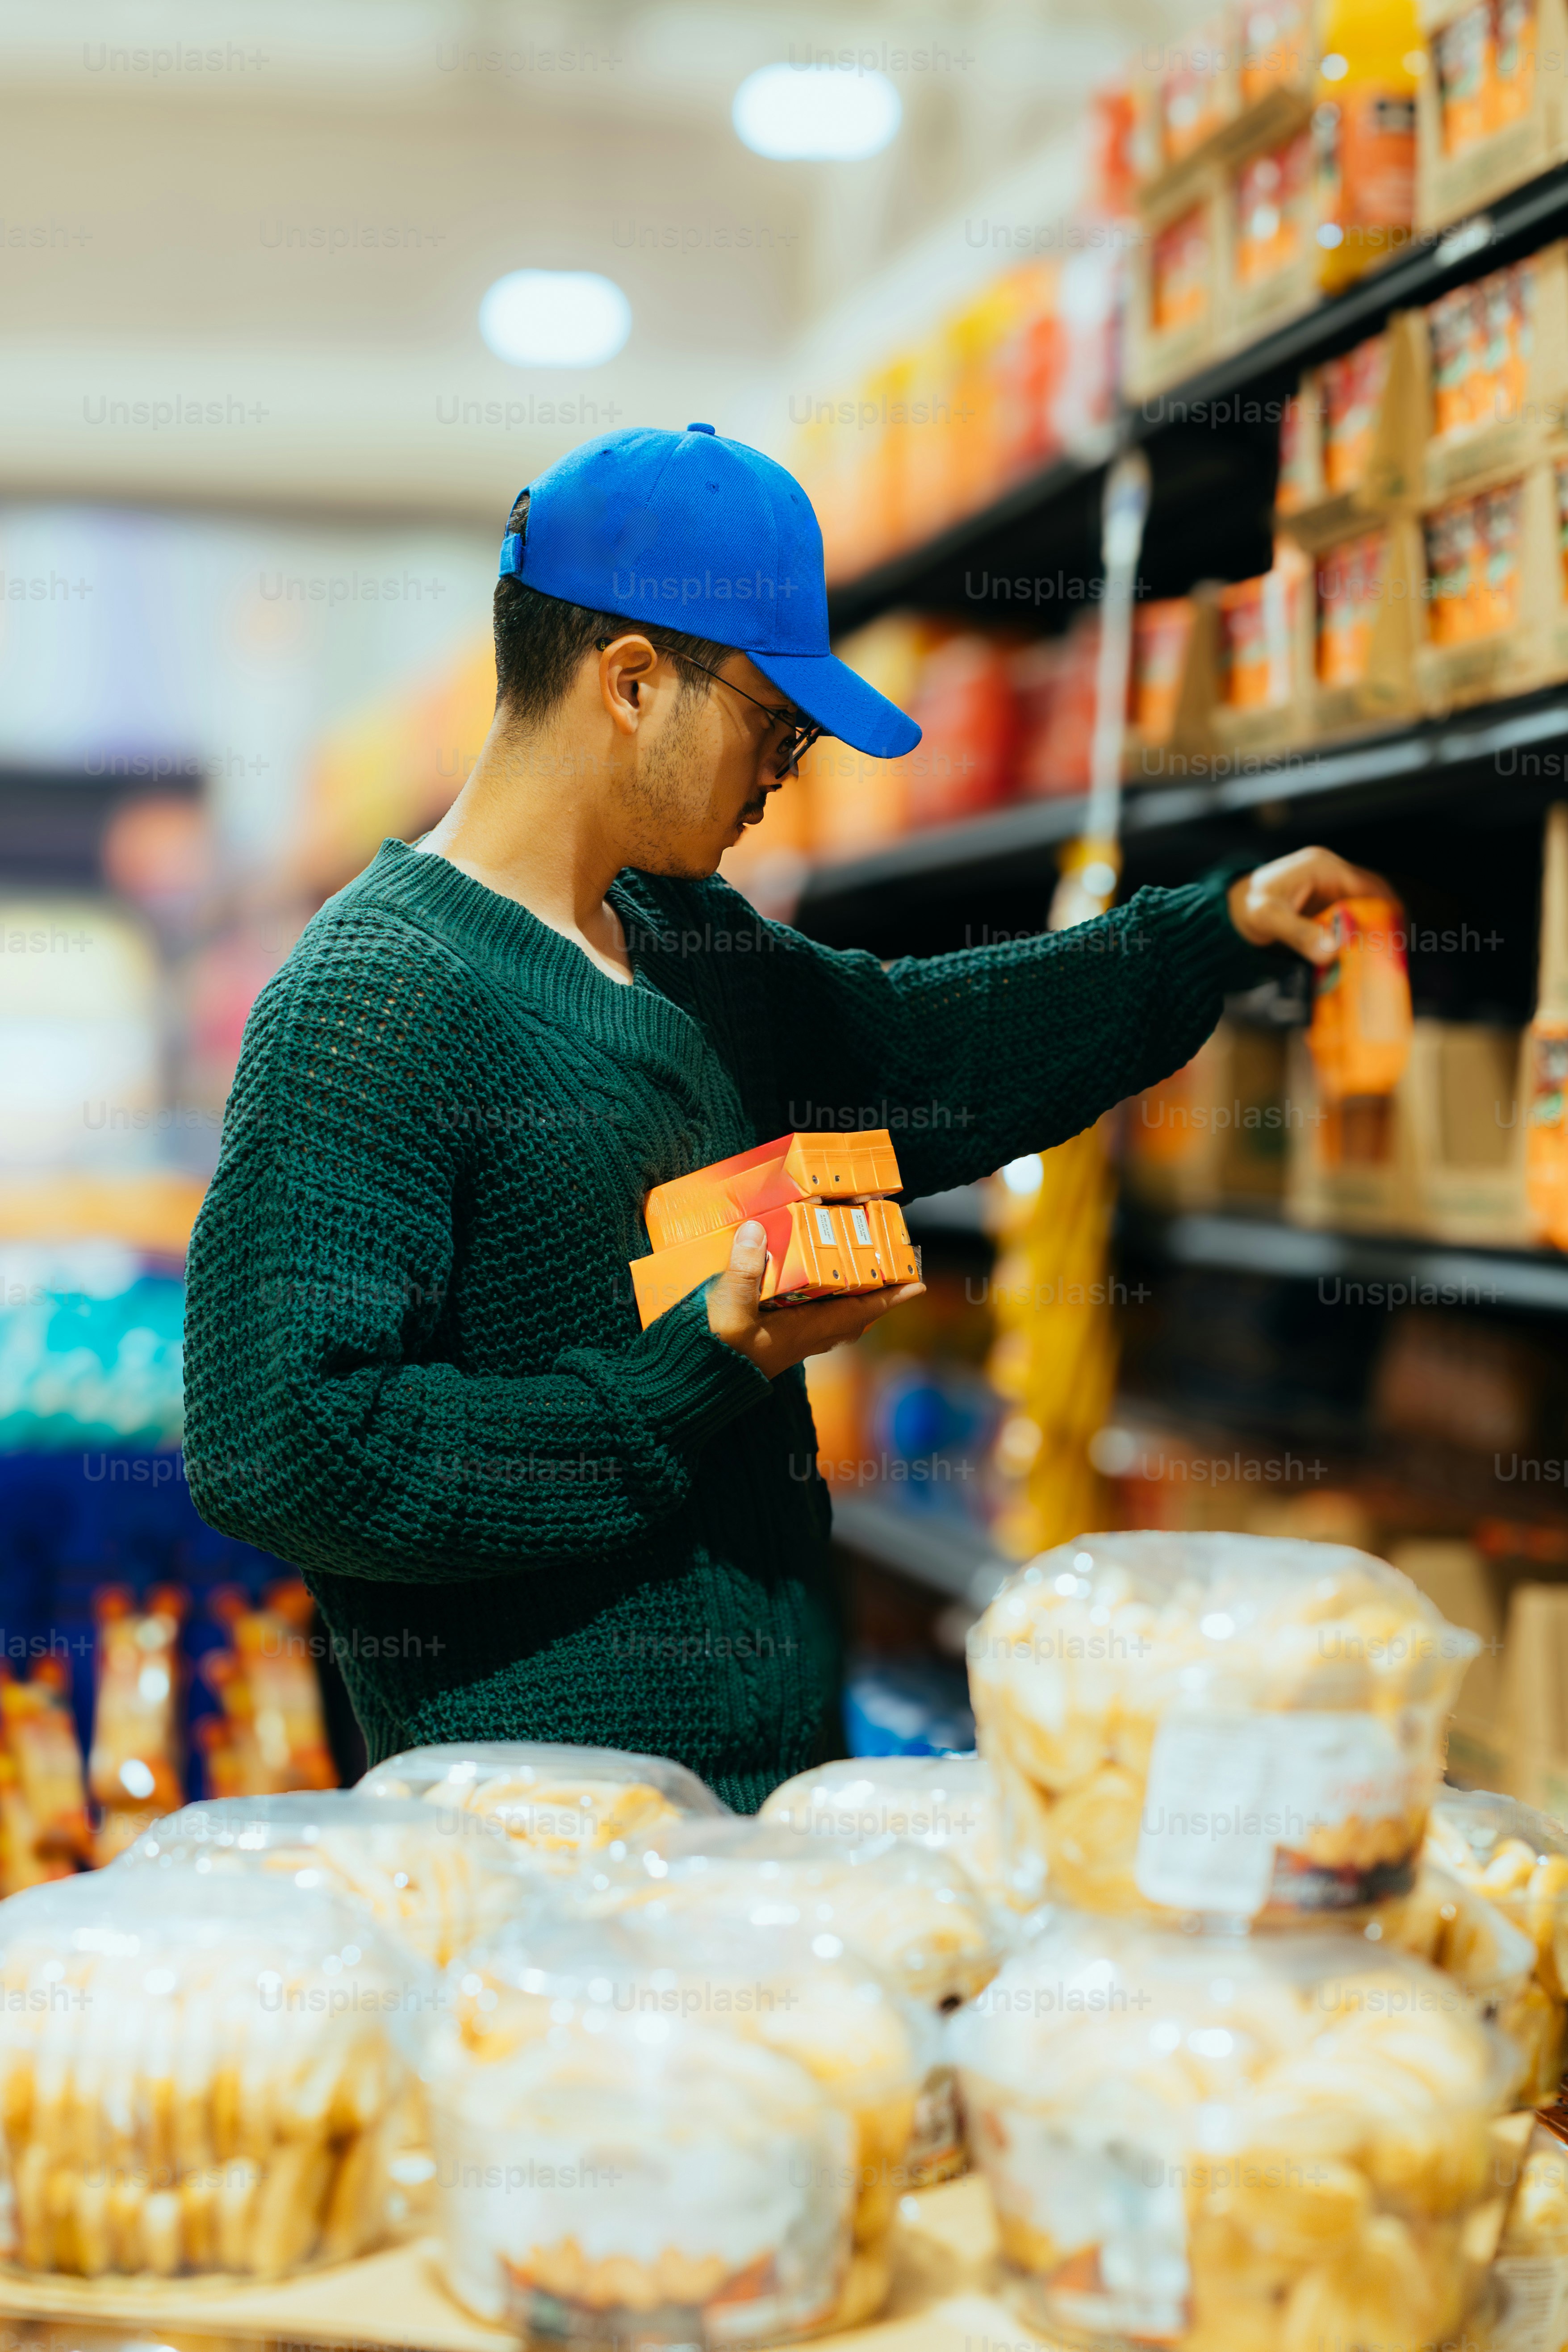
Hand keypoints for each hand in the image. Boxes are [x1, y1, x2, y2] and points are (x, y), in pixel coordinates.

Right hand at [705, 1219, 923, 1376]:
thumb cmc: (715, 1351)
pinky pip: (808, 1319)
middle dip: (873, 1294)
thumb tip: (758, 1229)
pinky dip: (817, 1302)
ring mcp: (788, 1340)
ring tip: (853, 1272)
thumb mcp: (729, 1308)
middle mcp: (804, 1337)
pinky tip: (803, 1286)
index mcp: (806, 1329)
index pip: (860, 1311)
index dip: (889, 1296)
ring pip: (832, 1319)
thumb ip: (744, 1270)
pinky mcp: (771, 1339)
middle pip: (852, 1316)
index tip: (918, 1284)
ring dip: (847, 1298)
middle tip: (889, 1272)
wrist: (690, 1381)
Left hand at [1227, 845, 1394, 964]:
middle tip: (1394, 951)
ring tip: (1383, 956)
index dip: (1385, 909)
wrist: (1231, 910)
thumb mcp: (1269, 920)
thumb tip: (1331, 953)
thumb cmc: (1247, 908)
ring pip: (1363, 907)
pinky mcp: (1325, 903)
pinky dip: (1357, 933)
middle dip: (1384, 921)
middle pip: (1371, 895)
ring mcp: (1329, 887)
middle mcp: (1330, 872)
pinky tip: (1361, 954)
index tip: (1396, 935)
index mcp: (1322, 867)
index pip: (1367, 885)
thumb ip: (1299, 935)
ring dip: (1372, 929)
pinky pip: (1350, 916)